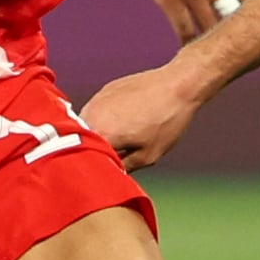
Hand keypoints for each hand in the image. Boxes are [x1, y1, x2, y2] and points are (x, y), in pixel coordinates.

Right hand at [82, 64, 208, 172]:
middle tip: (113, 158)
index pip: (83, 158)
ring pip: (86, 125)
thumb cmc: (166, 121)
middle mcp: (92, 114)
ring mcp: (97, 99)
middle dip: (93, 151)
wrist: (178, 84)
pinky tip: (125, 122)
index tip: (103, 173)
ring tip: (121, 139)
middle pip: (81, 140)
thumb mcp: (149, 155)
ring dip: (96, 134)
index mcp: (101, 133)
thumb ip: (123, 167)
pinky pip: (96, 110)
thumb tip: (110, 174)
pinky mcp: (105, 90)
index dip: (92, 168)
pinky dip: (104, 119)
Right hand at [103, 0, 246, 42]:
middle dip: (237, 33)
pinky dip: (188, 43)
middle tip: (238, 48)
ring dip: (213, 41)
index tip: (253, 25)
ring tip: (216, 54)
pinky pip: (184, 29)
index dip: (254, 14)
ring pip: (210, 28)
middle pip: (233, 17)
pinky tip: (190, 51)